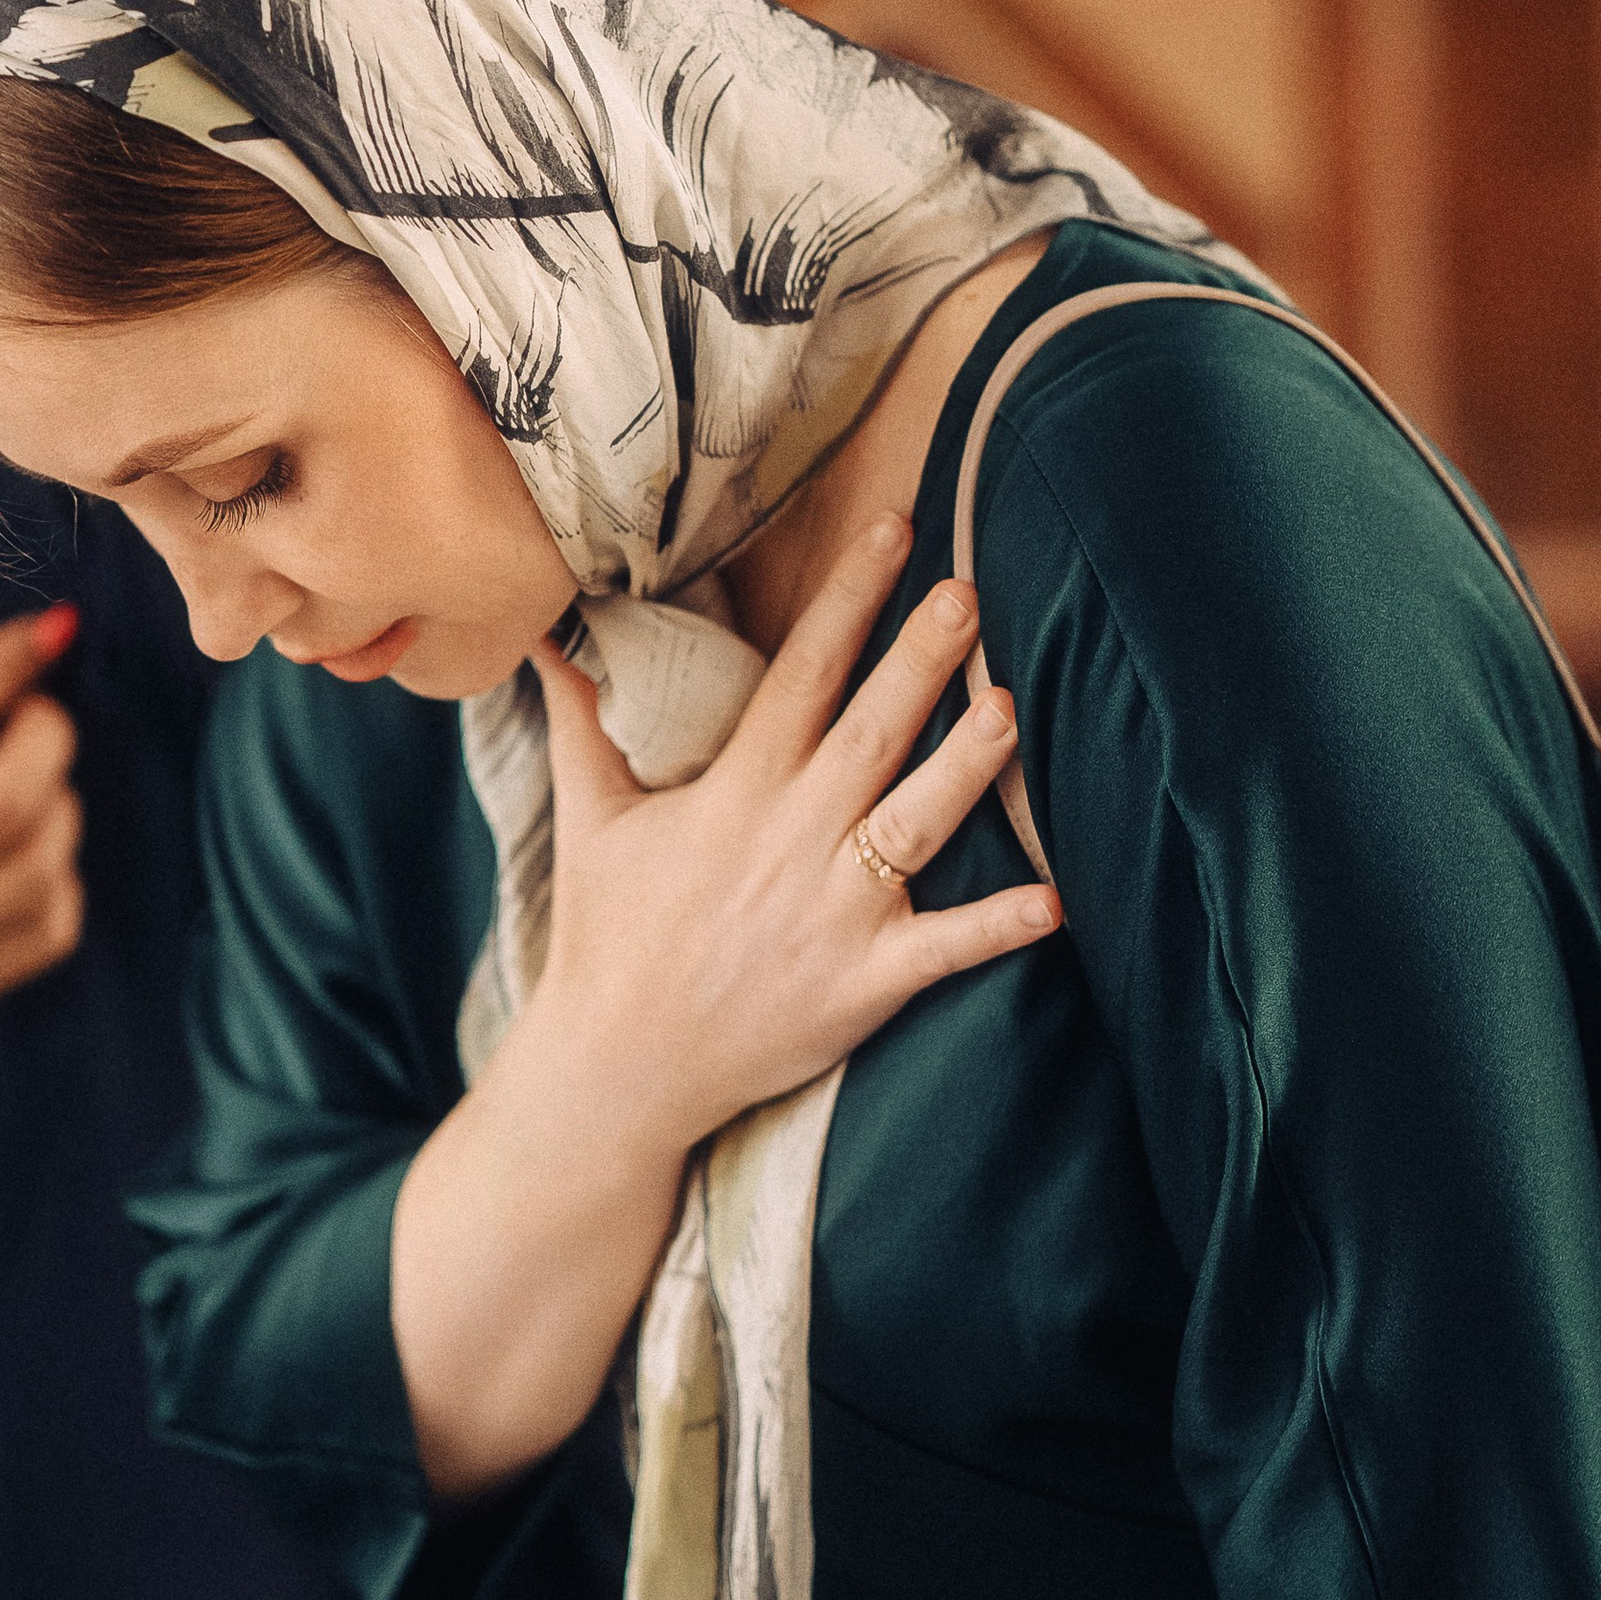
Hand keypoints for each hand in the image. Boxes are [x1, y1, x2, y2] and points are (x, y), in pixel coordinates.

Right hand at [0, 611, 82, 1104]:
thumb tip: (15, 681)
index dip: (4, 666)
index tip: (48, 632)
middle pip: (9, 800)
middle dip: (46, 740)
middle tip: (38, 722)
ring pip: (44, 863)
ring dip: (58, 811)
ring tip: (29, 797)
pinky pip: (52, 927)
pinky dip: (57, 881)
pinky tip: (25, 863)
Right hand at [392, 523, 1058, 1493]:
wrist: (618, 1067)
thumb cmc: (608, 934)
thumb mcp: (588, 818)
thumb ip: (582, 722)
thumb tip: (545, 636)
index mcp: (736, 791)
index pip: (802, 673)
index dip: (850, 599)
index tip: (894, 532)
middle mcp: (792, 839)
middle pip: (873, 731)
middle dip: (923, 657)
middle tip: (969, 592)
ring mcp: (834, 912)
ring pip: (918, 822)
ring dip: (969, 765)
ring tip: (1012, 708)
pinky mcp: (865, 982)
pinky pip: (946, 948)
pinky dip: (999, 926)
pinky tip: (1055, 901)